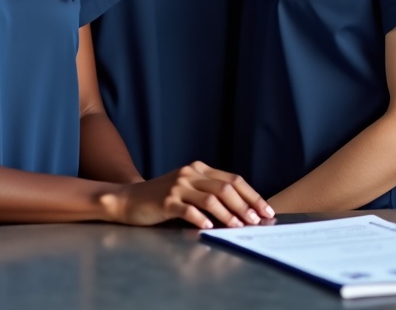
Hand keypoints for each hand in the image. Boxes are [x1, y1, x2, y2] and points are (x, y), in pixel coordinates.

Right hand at [108, 162, 274, 229]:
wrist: (129, 199)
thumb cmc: (163, 198)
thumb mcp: (188, 189)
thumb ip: (210, 194)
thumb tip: (243, 211)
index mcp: (199, 169)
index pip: (232, 179)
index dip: (251, 195)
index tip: (266, 209)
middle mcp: (189, 173)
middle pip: (225, 188)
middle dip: (244, 205)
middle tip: (257, 220)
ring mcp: (177, 186)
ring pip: (210, 199)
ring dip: (228, 214)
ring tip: (239, 227)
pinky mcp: (165, 201)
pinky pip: (187, 209)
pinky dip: (201, 218)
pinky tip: (209, 227)